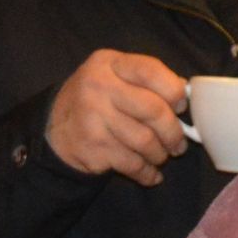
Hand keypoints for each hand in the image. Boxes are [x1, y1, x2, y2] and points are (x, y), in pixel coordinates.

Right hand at [44, 50, 189, 183]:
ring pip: (145, 141)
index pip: (151, 71)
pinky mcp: (93, 147)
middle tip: (178, 143)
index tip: (180, 107)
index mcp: (108, 63)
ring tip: (161, 156)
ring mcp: (93, 118)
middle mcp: (98, 87)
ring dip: (160, 154)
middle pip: (153, 110)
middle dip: (173, 131)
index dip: (174, 91)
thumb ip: (146, 79)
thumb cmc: (95, 100)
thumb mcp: (114, 76)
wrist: (54, 130)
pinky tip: (150, 174)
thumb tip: (184, 93)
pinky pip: (132, 163)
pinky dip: (147, 173)